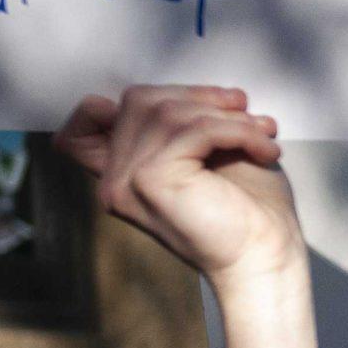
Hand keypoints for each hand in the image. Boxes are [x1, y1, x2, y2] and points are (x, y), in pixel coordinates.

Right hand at [54, 85, 296, 288]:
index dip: (128, 102)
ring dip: (228, 116)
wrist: (267, 257)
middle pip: (140, 99)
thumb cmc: (250, 209)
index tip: (183, 113)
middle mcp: (115, 180)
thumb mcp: (212, 154)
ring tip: (263, 134)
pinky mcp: (151, 180)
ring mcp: (127, 181)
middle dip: (200, 96)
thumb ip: (184, 125)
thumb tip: (191, 89)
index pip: (80, 126)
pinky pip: (194, 129)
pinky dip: (238, 131)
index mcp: (123, 175)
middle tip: (246, 114)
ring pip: (169, 111)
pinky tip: (264, 150)